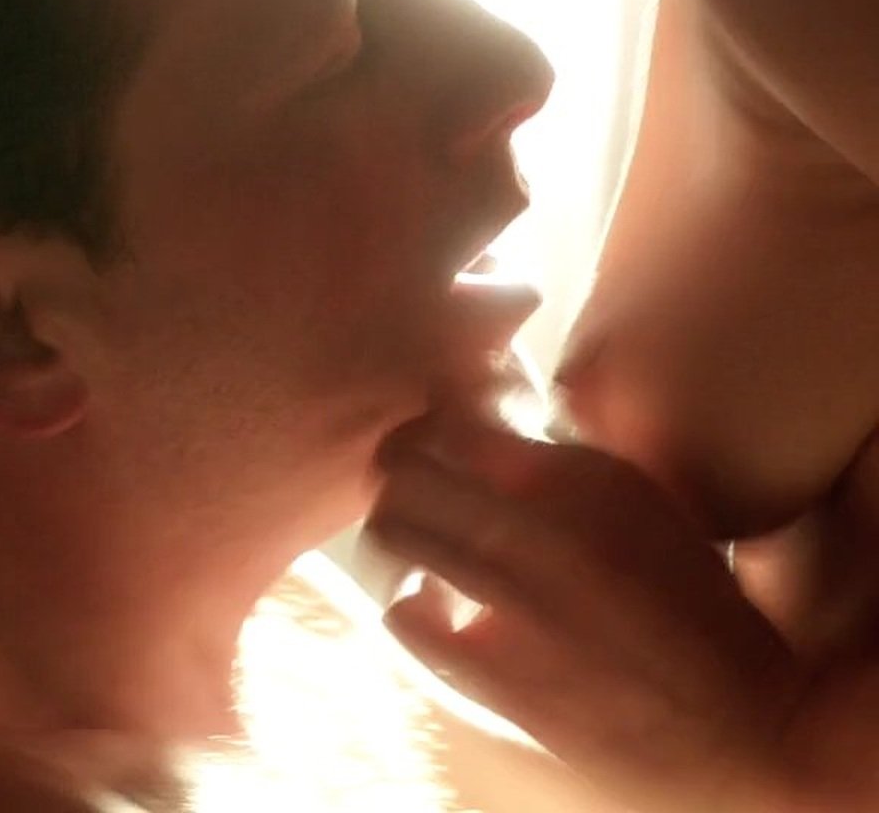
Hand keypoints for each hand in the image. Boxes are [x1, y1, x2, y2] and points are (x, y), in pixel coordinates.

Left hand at [365, 411, 810, 812]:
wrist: (739, 723)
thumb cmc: (687, 599)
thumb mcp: (639, 496)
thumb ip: (558, 450)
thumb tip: (479, 406)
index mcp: (581, 476)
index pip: (451, 412)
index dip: (433, 419)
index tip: (444, 437)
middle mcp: (540, 531)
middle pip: (400, 462)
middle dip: (402, 467)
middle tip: (417, 485)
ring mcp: (510, 605)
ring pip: (390, 530)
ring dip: (400, 531)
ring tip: (428, 544)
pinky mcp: (491, 673)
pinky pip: (401, 615)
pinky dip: (409, 605)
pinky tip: (439, 608)